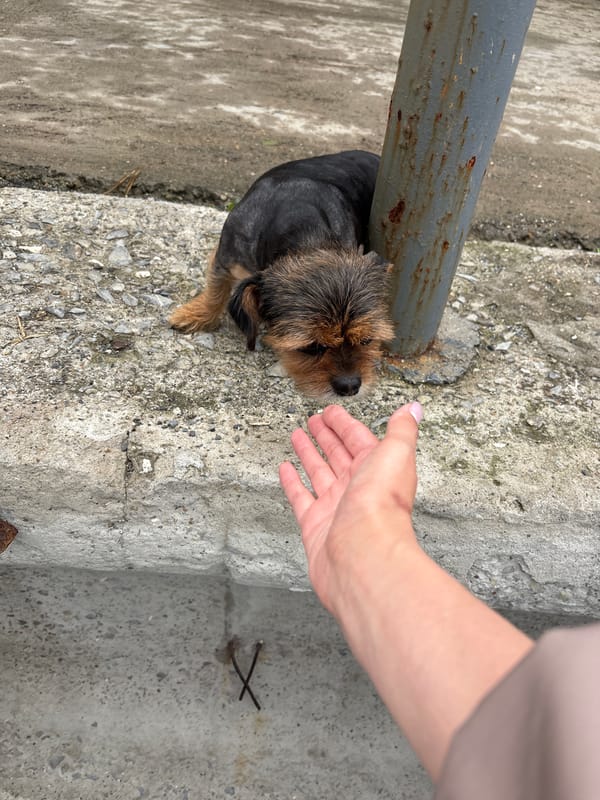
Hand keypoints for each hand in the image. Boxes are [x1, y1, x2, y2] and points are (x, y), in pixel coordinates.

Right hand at [279, 402, 421, 613]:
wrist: (363, 554)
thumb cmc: (381, 509)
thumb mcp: (396, 454)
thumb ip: (402, 429)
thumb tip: (413, 410)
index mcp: (376, 470)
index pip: (359, 440)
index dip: (345, 424)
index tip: (332, 412)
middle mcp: (357, 488)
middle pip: (339, 455)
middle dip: (327, 436)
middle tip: (313, 421)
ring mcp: (336, 507)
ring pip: (319, 473)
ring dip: (308, 453)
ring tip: (297, 436)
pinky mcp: (315, 525)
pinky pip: (301, 497)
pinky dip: (292, 483)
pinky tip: (285, 469)